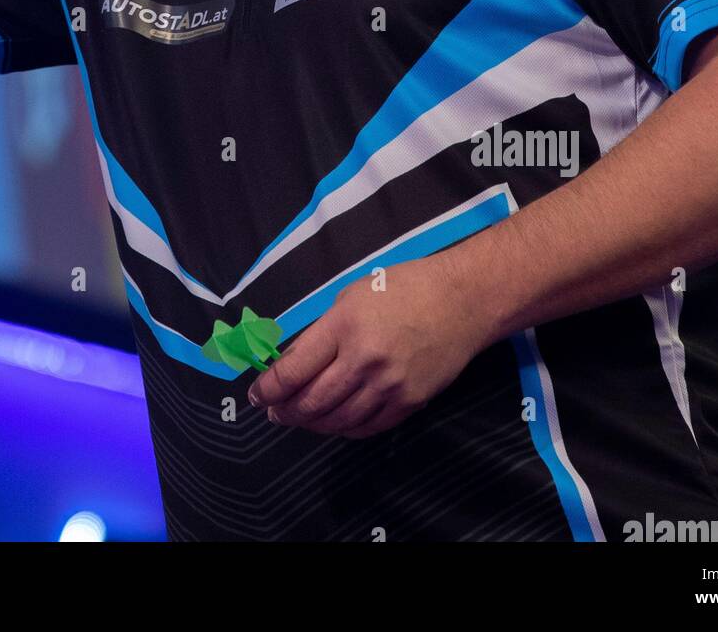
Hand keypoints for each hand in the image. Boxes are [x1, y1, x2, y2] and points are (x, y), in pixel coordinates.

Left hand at [246, 253, 492, 438]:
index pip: (293, 370)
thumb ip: (321, 333)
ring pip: (336, 420)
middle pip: (311, 402)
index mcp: (343, 327)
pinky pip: (367, 427)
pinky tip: (333, 422)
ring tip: (298, 419)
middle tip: (274, 412)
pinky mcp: (409, 402)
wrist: (460, 301)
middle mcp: (363, 360)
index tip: (256, 395)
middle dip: (285, 411)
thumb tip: (291, 365)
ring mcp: (388, 385)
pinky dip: (344, 429)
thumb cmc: (402, 289)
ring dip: (311, 424)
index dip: (268, 388)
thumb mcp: (350, 297)